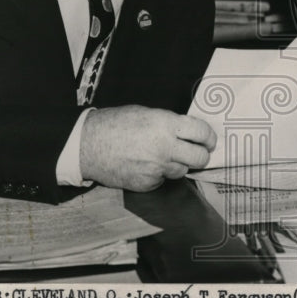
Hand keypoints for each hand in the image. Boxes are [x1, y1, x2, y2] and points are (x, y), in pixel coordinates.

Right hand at [79, 105, 216, 191]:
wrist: (87, 144)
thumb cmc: (115, 124)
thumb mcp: (146, 113)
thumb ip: (170, 124)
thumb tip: (188, 132)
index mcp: (166, 125)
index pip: (202, 133)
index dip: (209, 137)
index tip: (209, 140)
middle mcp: (165, 148)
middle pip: (200, 158)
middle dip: (201, 155)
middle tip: (197, 152)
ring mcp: (156, 168)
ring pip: (182, 171)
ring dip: (177, 164)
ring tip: (162, 155)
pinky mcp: (147, 184)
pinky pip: (163, 180)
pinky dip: (159, 174)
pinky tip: (146, 165)